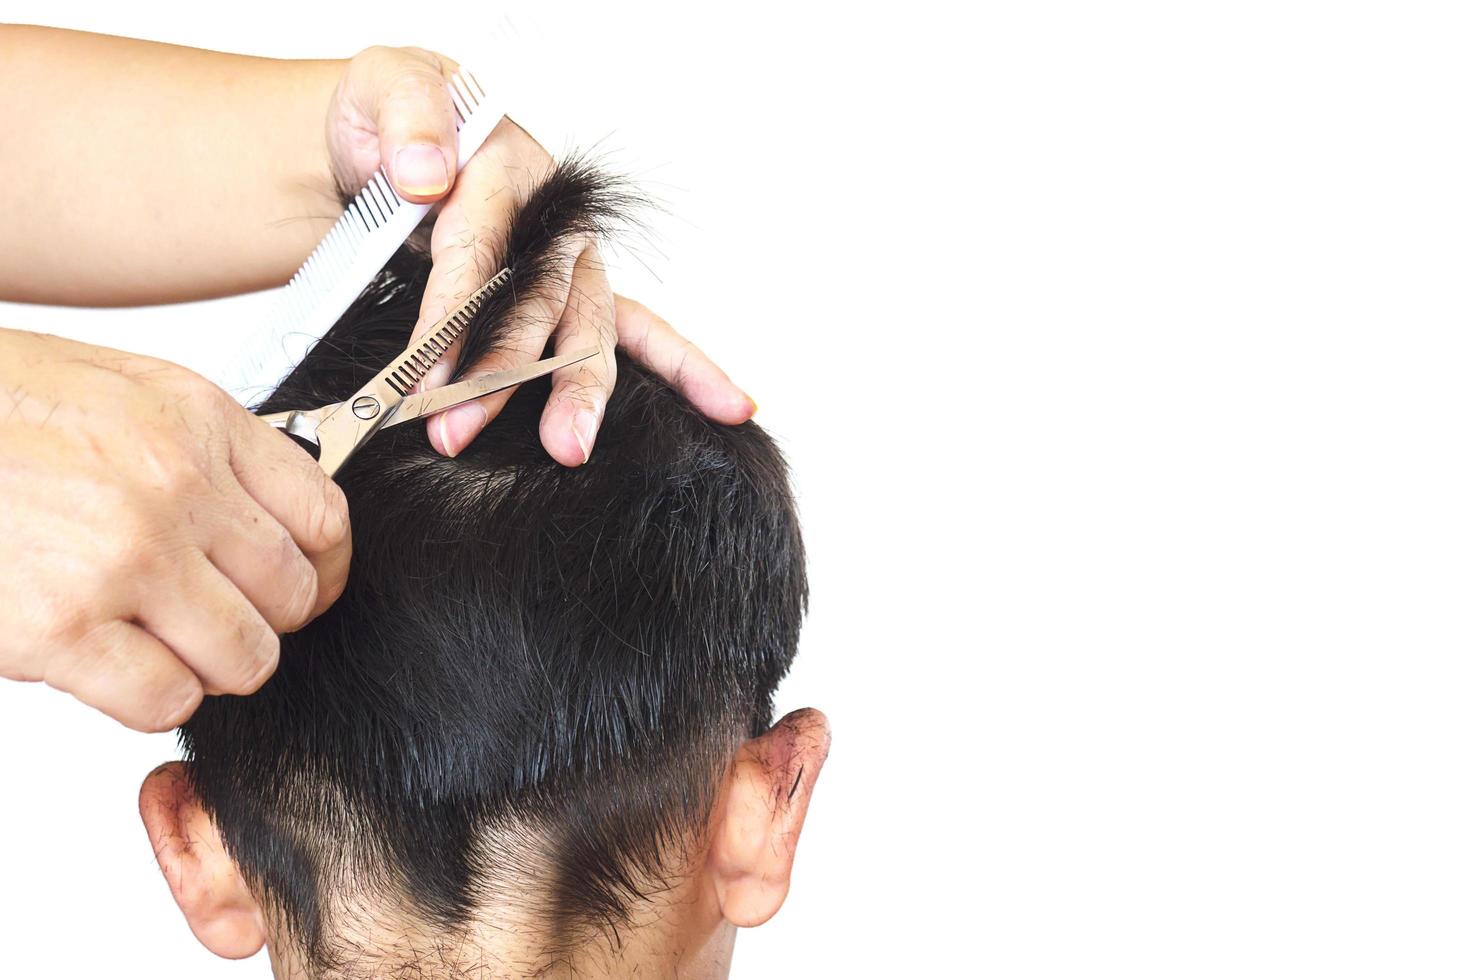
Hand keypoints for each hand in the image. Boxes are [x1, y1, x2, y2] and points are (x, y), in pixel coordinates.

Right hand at [0, 329, 350, 730]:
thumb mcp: (122, 388)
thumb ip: (207, 446)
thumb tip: (274, 513)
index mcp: (197, 423)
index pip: (324, 518)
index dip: (325, 569)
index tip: (308, 586)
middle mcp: (174, 488)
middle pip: (293, 599)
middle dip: (264, 621)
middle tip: (216, 619)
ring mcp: (122, 559)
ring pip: (243, 660)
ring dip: (211, 666)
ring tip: (160, 642)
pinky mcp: (60, 628)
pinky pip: (164, 700)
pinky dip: (150, 698)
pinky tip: (112, 663)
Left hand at [324, 47, 756, 461]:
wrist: (404, 139)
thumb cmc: (394, 124)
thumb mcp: (385, 91)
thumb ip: (406, 123)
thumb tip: (428, 177)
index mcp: (509, 168)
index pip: (482, 248)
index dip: (451, 314)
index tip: (420, 374)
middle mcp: (555, 219)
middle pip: (542, 300)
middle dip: (504, 373)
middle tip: (457, 429)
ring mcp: (576, 261)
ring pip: (591, 328)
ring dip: (581, 394)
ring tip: (569, 449)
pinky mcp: (582, 292)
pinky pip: (639, 335)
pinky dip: (684, 371)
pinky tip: (730, 408)